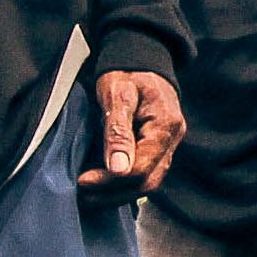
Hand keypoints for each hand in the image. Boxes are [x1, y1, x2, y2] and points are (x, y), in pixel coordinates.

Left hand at [86, 68, 183, 201]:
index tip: (84, 181)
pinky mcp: (159, 149)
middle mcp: (172, 140)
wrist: (140, 60)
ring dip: (118, 193)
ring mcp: (168, 146)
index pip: (142, 167)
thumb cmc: (126, 73)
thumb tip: (118, 169)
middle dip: (114, 194)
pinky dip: (123, 185)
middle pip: (148, 181)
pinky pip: (145, 174)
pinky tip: (103, 186)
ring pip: (148, 182)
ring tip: (90, 196)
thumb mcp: (117, 95)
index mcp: (166, 126)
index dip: (112, 180)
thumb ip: (118, 131)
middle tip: (84, 196)